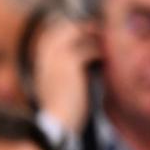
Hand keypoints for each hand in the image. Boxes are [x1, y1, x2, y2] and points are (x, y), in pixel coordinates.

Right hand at [31, 15, 98, 135]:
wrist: (57, 121)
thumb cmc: (60, 108)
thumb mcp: (56, 85)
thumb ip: (64, 70)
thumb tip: (83, 59)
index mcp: (41, 60)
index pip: (53, 34)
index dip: (71, 30)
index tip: (88, 32)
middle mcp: (46, 54)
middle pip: (66, 28)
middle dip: (85, 28)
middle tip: (101, 33)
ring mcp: (58, 57)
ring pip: (80, 36)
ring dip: (96, 39)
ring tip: (108, 44)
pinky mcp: (71, 63)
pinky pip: (90, 50)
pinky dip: (100, 54)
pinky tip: (106, 61)